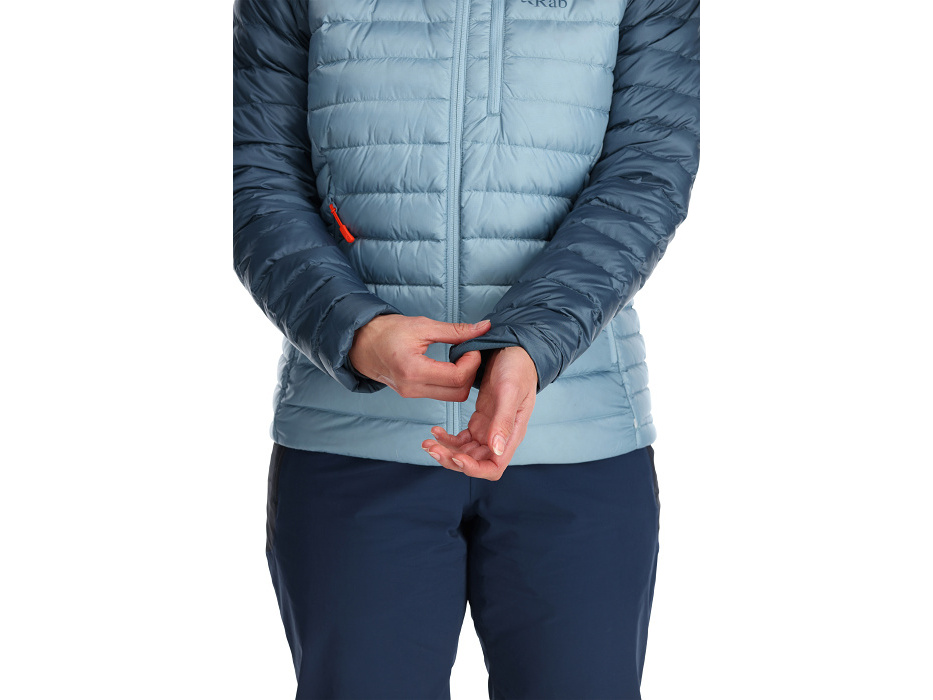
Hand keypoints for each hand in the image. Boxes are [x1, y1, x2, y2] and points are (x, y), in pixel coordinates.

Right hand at [348, 315, 490, 400]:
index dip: (472, 362)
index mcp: (413, 370)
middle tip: (468, 353)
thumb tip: (483, 328)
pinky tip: (449, 365)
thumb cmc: (387, 331)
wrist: (361, 342)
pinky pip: (441, 395)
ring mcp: (411, 394)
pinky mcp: (412, 394)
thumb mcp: (423, 325)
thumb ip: (455, 330)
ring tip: (458, 358)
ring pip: (452, 397)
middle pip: (458, 393)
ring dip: (462, 379)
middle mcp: (412, 388)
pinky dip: (451, 382)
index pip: (457, 377)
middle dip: (470, 373)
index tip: (472, 347)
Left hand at [421, 346, 537, 479]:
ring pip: (465, 452)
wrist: (514, 350)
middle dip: (452, 459)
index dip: (473, 468)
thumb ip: (503, 421)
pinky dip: (447, 438)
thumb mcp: (510, 391)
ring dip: (445, 450)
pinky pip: (461, 439)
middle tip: (431, 447)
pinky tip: (435, 430)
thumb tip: (496, 451)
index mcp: (512, 434)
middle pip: (474, 463)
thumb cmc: (518, 367)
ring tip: (427, 441)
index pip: (493, 467)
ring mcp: (488, 429)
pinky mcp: (479, 421)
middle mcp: (500, 436)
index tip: (456, 456)